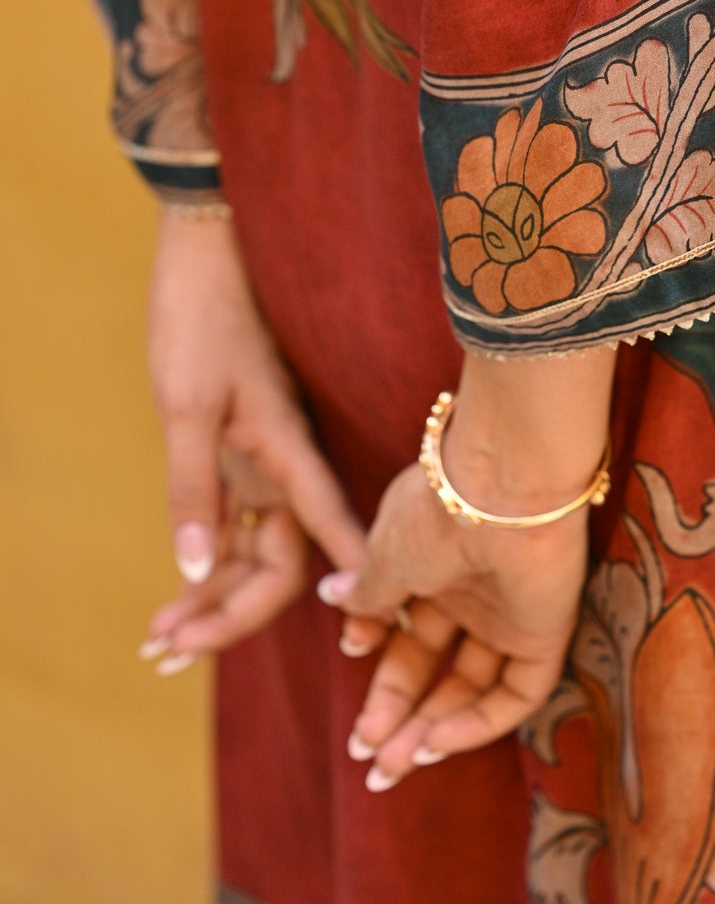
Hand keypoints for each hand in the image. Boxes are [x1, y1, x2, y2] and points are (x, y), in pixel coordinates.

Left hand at [143, 209, 366, 666]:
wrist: (209, 251)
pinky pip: (239, 528)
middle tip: (169, 652)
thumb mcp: (187, 404)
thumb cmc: (202, 317)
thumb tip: (195, 572)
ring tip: (160, 642)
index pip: (324, 539)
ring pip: (257, 554)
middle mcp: (286, 468)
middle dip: (231, 617)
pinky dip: (210, 566)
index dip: (346, 589)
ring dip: (214, 600)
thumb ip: (193, 488)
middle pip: (281, 566)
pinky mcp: (244, 457)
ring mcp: (267, 465)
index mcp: (287, 454)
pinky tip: (178, 597)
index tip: (366, 641)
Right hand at [323, 345, 615, 787]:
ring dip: (430, 729)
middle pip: (434, 666)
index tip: (350, 659)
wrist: (501, 484)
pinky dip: (478, 725)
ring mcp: (510, 615)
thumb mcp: (386, 556)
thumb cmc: (437, 508)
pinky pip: (516, 694)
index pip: (405, 628)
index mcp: (432, 566)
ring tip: (388, 765)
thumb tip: (333, 598)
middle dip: (396, 713)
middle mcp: (472, 593)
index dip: (376, 656)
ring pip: (471, 686)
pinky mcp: (545, 633)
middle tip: (363, 754)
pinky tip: (435, 744)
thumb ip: (367, 592)